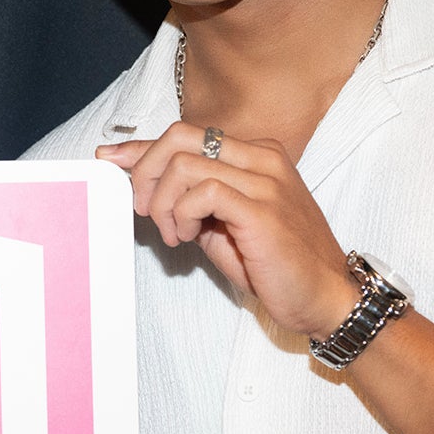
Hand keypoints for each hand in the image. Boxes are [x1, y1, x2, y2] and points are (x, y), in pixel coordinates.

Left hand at [97, 122, 356, 336]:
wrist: (325, 297)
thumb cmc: (274, 264)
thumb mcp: (221, 223)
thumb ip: (190, 199)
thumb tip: (144, 187)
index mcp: (255, 154)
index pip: (187, 136)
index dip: (139, 146)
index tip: (108, 157)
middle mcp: (261, 157)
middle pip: (180, 136)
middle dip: (144, 169)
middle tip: (142, 209)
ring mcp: (265, 180)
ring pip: (185, 163)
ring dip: (163, 202)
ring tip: (174, 234)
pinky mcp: (263, 209)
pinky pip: (203, 191)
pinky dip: (182, 214)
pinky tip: (188, 236)